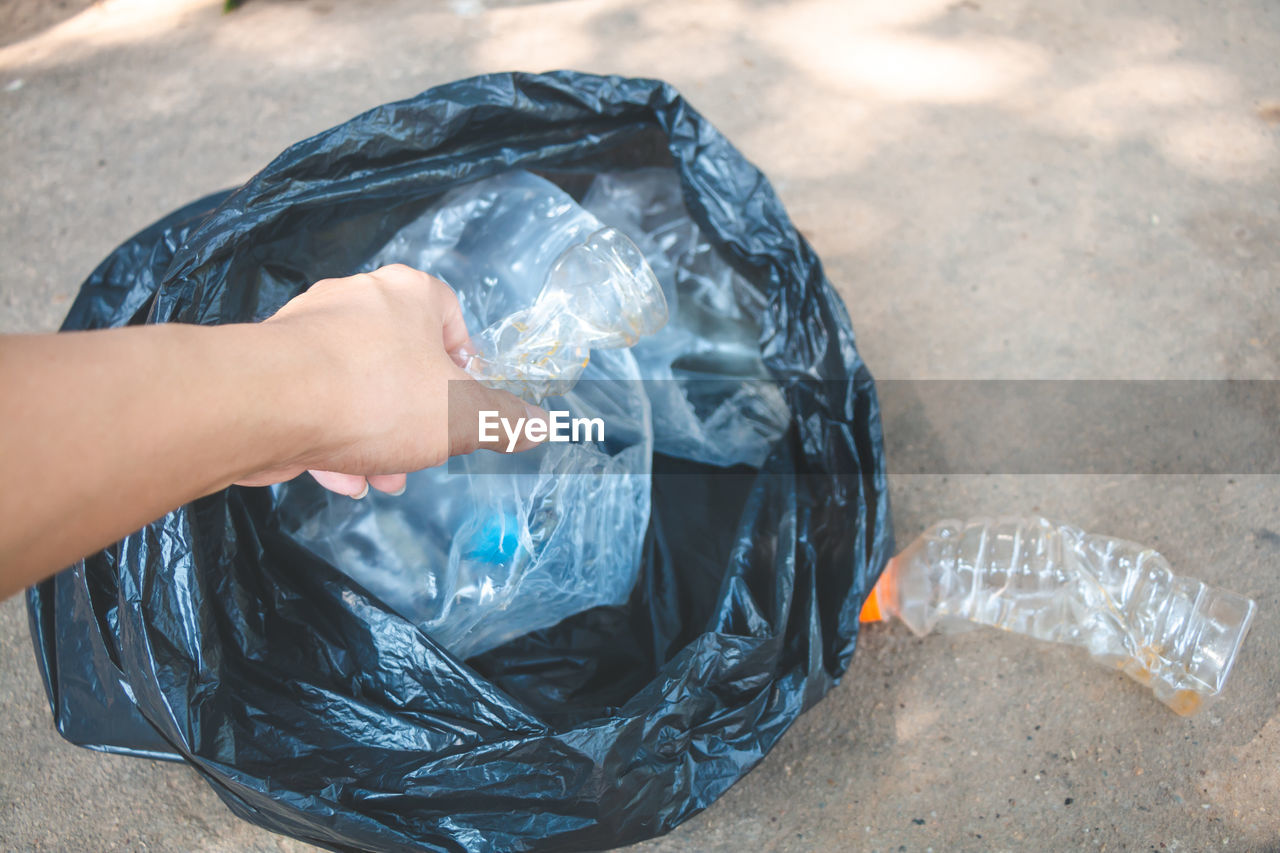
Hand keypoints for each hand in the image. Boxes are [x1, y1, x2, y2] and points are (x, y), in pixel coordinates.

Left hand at [236, 264, 542, 496]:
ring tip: (383, 477)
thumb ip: (503, 421)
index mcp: (408, 294)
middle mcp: (355, 301)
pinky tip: (342, 477)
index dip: (465, 363)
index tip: (467, 403)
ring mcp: (307, 333)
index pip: (451, 315)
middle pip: (402, 359)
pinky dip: (333, 440)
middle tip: (425, 452)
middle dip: (417, 416)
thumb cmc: (378, 395)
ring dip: (376, 437)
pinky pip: (316, 405)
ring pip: (357, 388)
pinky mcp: (271, 369)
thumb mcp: (462, 417)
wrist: (267, 404)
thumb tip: (540, 426)